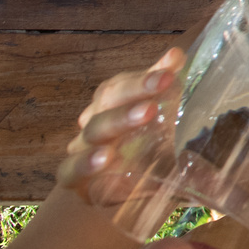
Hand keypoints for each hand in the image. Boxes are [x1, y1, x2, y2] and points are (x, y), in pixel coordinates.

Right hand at [58, 47, 183, 208]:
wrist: (130, 193)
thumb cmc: (149, 148)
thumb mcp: (166, 120)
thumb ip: (170, 88)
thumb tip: (177, 55)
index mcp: (114, 102)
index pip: (122, 83)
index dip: (144, 76)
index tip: (172, 69)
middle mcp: (95, 120)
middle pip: (108, 99)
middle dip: (135, 92)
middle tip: (159, 92)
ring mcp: (81, 149)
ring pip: (93, 131)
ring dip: (118, 121)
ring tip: (143, 115)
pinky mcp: (74, 180)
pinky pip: (71, 169)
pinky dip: (85, 163)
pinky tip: (104, 159)